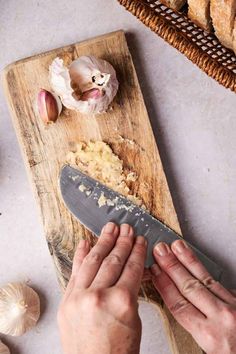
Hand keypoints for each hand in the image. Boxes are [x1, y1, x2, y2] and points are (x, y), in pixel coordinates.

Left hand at [58, 222, 146, 353]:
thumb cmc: (118, 353)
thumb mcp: (134, 320)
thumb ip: (130, 292)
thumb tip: (128, 270)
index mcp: (121, 301)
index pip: (132, 267)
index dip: (137, 251)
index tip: (140, 239)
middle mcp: (98, 295)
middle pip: (113, 260)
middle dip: (122, 241)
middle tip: (127, 228)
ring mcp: (79, 297)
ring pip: (93, 261)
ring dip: (103, 242)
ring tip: (110, 228)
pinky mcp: (66, 302)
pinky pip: (74, 272)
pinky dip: (80, 256)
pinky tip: (86, 242)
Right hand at [151, 240, 235, 353]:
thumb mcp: (207, 350)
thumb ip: (195, 327)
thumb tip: (179, 303)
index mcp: (210, 336)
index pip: (178, 304)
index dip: (164, 285)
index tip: (154, 271)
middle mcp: (222, 318)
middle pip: (189, 286)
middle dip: (172, 266)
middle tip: (161, 251)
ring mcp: (233, 307)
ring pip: (205, 279)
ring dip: (188, 261)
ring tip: (177, 247)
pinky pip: (219, 283)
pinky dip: (205, 271)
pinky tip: (196, 262)